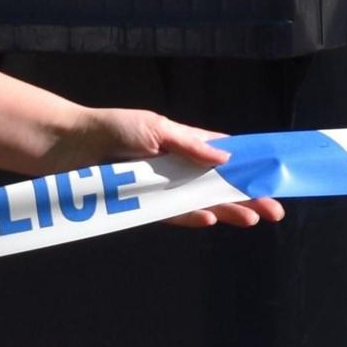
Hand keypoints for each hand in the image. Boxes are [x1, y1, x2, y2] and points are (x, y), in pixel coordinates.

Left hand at [90, 108, 282, 228]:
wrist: (71, 148)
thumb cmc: (113, 128)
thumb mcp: (155, 128)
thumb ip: (190, 144)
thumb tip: (226, 159)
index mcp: (186, 143)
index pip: (226, 155)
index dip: (250, 165)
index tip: (275, 175)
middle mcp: (179, 167)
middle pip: (220, 184)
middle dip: (248, 195)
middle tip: (275, 210)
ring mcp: (163, 187)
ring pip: (202, 201)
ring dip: (228, 209)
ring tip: (253, 219)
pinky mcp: (145, 204)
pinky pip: (173, 214)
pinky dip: (191, 216)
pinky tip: (211, 219)